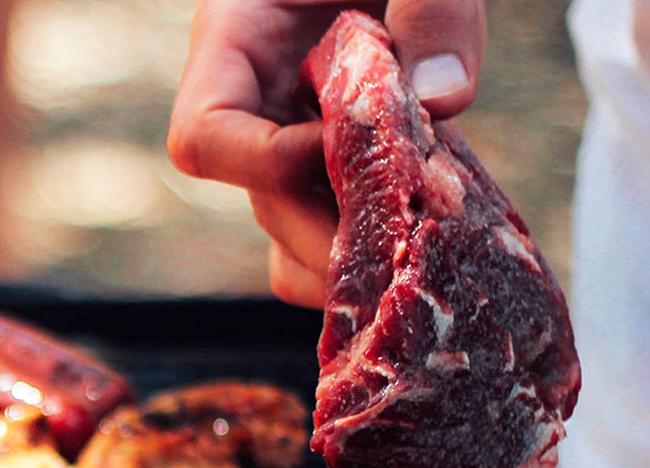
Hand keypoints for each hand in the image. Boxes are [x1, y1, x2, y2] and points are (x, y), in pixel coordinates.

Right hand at [167, 0, 487, 305]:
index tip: (351, 144)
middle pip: (261, 204)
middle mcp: (259, 99)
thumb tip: (443, 100)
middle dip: (332, 234)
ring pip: (293, 234)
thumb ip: (433, 7)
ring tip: (427, 255)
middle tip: (413, 248)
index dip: (268, 163)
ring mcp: (298, 134)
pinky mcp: (343, 155)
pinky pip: (340, 226)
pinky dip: (385, 247)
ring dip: (354, 259)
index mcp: (238, 38)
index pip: (205, 137)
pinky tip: (444, 232)